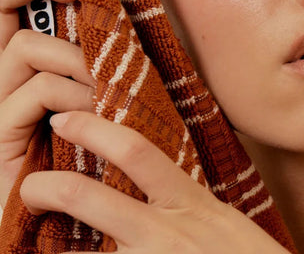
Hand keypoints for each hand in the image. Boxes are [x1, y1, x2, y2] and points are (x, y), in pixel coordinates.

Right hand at [0, 0, 94, 205]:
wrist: (80, 212)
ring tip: (102, 90)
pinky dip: (73, 99)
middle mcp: (1, 72)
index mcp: (24, 58)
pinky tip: (89, 119)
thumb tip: (114, 9)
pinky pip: (39, 91)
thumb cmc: (99, 139)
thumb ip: (94, 51)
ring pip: (26, 46)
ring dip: (76, 61)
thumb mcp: (100, 84)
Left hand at [20, 111, 289, 252]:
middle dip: (53, 187)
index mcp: (190, 201)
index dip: (96, 130)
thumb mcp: (223, 220)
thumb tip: (156, 186)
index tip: (67, 119)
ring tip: (22, 243)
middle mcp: (167, 231)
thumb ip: (189, 203)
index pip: (137, 152)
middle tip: (30, 183)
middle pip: (96, 199)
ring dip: (49, 249)